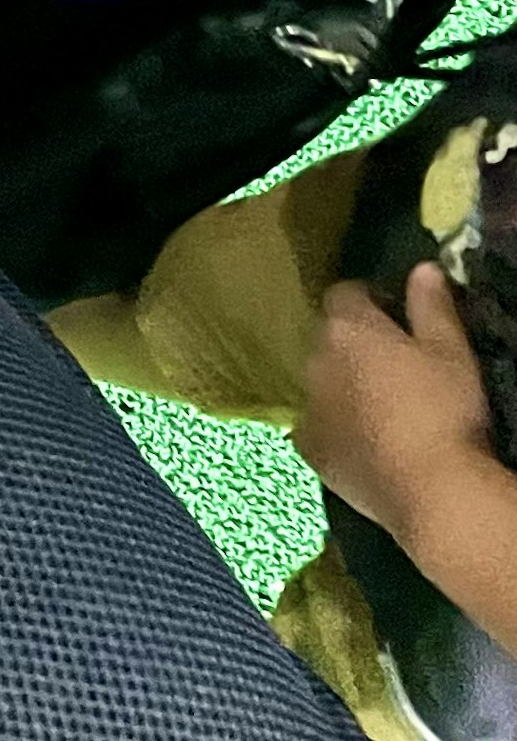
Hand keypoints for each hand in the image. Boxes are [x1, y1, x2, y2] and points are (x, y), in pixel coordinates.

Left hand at [302, 269, 512, 547]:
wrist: (433, 491)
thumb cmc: (446, 412)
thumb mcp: (452, 352)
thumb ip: (432, 306)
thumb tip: (422, 267)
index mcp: (347, 328)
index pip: (344, 292)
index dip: (370, 300)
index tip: (396, 317)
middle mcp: (314, 359)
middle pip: (328, 337)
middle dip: (354, 344)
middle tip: (395, 367)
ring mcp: (307, 406)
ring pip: (320, 381)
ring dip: (342, 385)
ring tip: (383, 408)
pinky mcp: (309, 448)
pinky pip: (317, 426)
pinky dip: (336, 428)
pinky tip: (366, 442)